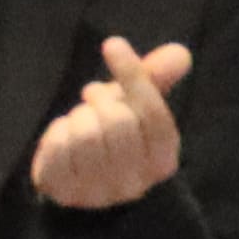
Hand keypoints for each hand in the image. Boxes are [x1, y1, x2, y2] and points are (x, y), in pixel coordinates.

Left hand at [31, 33, 192, 212]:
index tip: (113, 44)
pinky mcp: (66, 195)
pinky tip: (63, 139)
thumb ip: (156, 80)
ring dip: (78, 117)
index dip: (133, 75)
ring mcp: (100, 194)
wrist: (79, 182)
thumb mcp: (136, 107)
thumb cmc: (113, 137)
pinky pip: (58, 150)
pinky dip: (57, 134)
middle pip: (118, 122)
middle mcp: (136, 183)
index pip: (153, 114)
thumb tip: (181, 53)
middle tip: (93, 96)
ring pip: (85, 136)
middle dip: (101, 98)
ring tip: (81, 120)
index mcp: (163, 161)